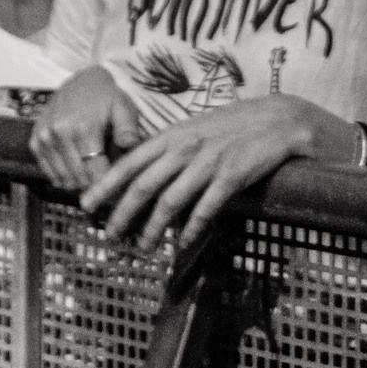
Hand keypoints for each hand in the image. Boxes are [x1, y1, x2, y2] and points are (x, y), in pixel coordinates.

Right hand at [29, 65, 144, 191]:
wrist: (79, 82)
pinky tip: (77, 170)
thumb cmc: (107, 97)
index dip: (106, 185)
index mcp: (84, 127)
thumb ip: (128, 127)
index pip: (94, 171)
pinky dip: (63, 176)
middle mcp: (59, 134)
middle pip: (77, 178)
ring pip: (62, 178)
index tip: (116, 193)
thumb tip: (130, 145)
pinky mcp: (36, 141)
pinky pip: (48, 172)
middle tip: (107, 187)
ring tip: (93, 177)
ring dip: (78, 183)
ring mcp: (44, 138)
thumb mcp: (123, 106)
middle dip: (93, 186)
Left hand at [78, 94, 350, 249]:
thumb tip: (145, 181)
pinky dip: (191, 229)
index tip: (85, 206)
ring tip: (143, 248)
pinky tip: (182, 244)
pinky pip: (206, 207)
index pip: (130, 162)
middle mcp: (187, 147)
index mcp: (174, 135)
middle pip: (143, 187)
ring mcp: (210, 161)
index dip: (105, 185)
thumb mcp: (198, 130)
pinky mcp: (233, 175)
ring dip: (152, 229)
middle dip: (122, 215)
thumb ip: (171, 151)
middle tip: (110, 238)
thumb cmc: (236, 127)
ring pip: (170, 201)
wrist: (280, 119)